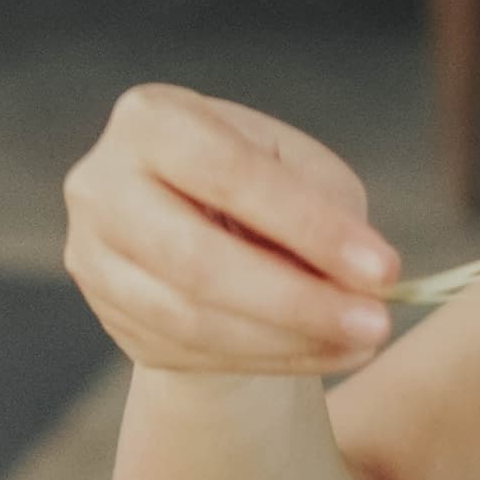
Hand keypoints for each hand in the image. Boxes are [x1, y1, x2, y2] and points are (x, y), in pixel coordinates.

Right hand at [63, 85, 403, 379]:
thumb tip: (360, 280)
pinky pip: (194, 353)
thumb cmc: (260, 187)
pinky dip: (271, 359)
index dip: (309, 225)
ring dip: (289, 340)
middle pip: (196, 259)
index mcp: (152, 120)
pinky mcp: (110, 315)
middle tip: (377, 325)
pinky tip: (327, 354)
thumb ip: (325, 207)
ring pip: (192, 319)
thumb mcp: (299, 170)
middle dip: (297, 300)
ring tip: (363, 341)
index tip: (384, 269)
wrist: (199, 236)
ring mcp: (94, 256)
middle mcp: (103, 185)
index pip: (230, 173)